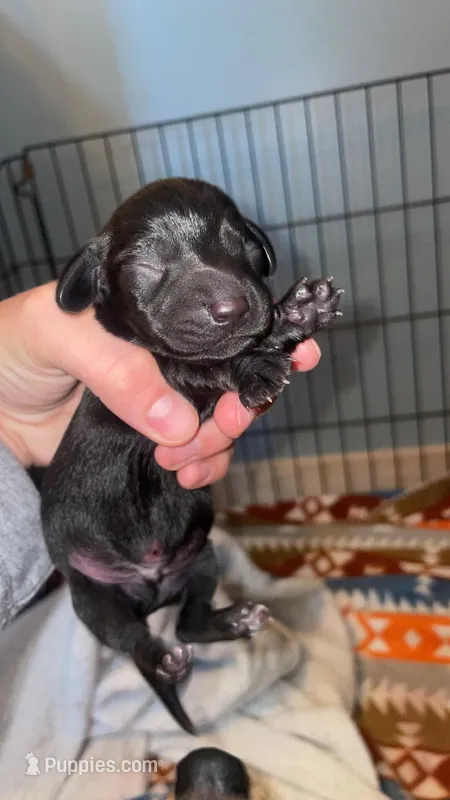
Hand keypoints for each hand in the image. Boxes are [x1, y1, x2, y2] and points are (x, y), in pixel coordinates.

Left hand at [0, 282, 320, 487]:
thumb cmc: (11, 349)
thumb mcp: (58, 336)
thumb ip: (116, 370)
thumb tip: (177, 421)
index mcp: (154, 316)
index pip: (218, 321)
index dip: (262, 336)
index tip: (299, 354)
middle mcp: (167, 355)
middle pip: (232, 376)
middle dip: (243, 402)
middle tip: (230, 421)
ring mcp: (161, 400)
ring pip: (221, 420)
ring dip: (220, 443)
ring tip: (185, 459)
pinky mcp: (151, 440)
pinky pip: (198, 454)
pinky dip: (205, 468)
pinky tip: (187, 475)